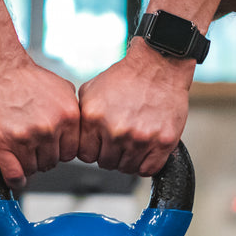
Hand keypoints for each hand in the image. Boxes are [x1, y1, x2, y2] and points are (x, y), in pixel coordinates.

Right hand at [0, 53, 80, 188]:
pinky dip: (15, 179)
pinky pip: (14, 175)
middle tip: (30, 144)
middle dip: (41, 156)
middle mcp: (48, 128)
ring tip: (18, 148)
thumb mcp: (62, 89)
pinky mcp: (1, 144)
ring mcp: (24, 137)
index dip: (59, 151)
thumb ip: (72, 113)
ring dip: (26, 163)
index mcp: (67, 117)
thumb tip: (78, 133)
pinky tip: (15, 176)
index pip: (71, 153)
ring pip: (32, 169)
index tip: (50, 147)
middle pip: (51, 163)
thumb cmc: (24, 77)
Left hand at [77, 38, 193, 175]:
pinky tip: (146, 149)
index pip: (86, 156)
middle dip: (111, 154)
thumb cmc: (126, 77)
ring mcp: (140, 138)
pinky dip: (146, 164)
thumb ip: (81, 118)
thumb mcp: (90, 91)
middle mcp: (116, 130)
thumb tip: (72, 137)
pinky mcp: (163, 142)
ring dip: (128, 159)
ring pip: (127, 169)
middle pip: (106, 163)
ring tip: (133, 140)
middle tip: (120, 139)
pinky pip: (148, 170)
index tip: (101, 143)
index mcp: (94, 118)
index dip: (94, 150)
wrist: (157, 65)